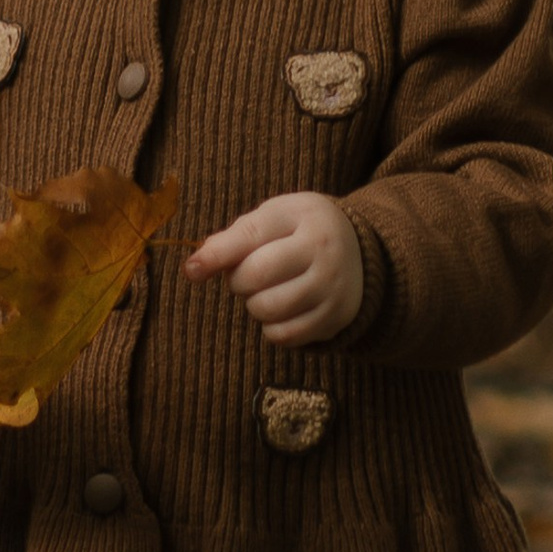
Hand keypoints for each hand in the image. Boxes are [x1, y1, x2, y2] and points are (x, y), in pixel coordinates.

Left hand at [187, 190, 364, 346]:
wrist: (360, 253)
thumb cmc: (300, 232)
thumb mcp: (273, 218)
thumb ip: (234, 237)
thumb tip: (195, 267)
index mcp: (303, 215)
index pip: (250, 235)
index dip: (215, 255)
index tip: (192, 270)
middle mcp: (323, 249)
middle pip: (255, 275)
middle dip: (238, 280)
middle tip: (246, 275)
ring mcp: (332, 286)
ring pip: (268, 309)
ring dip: (254, 304)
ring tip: (266, 291)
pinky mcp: (334, 318)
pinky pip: (284, 335)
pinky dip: (271, 328)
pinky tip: (280, 311)